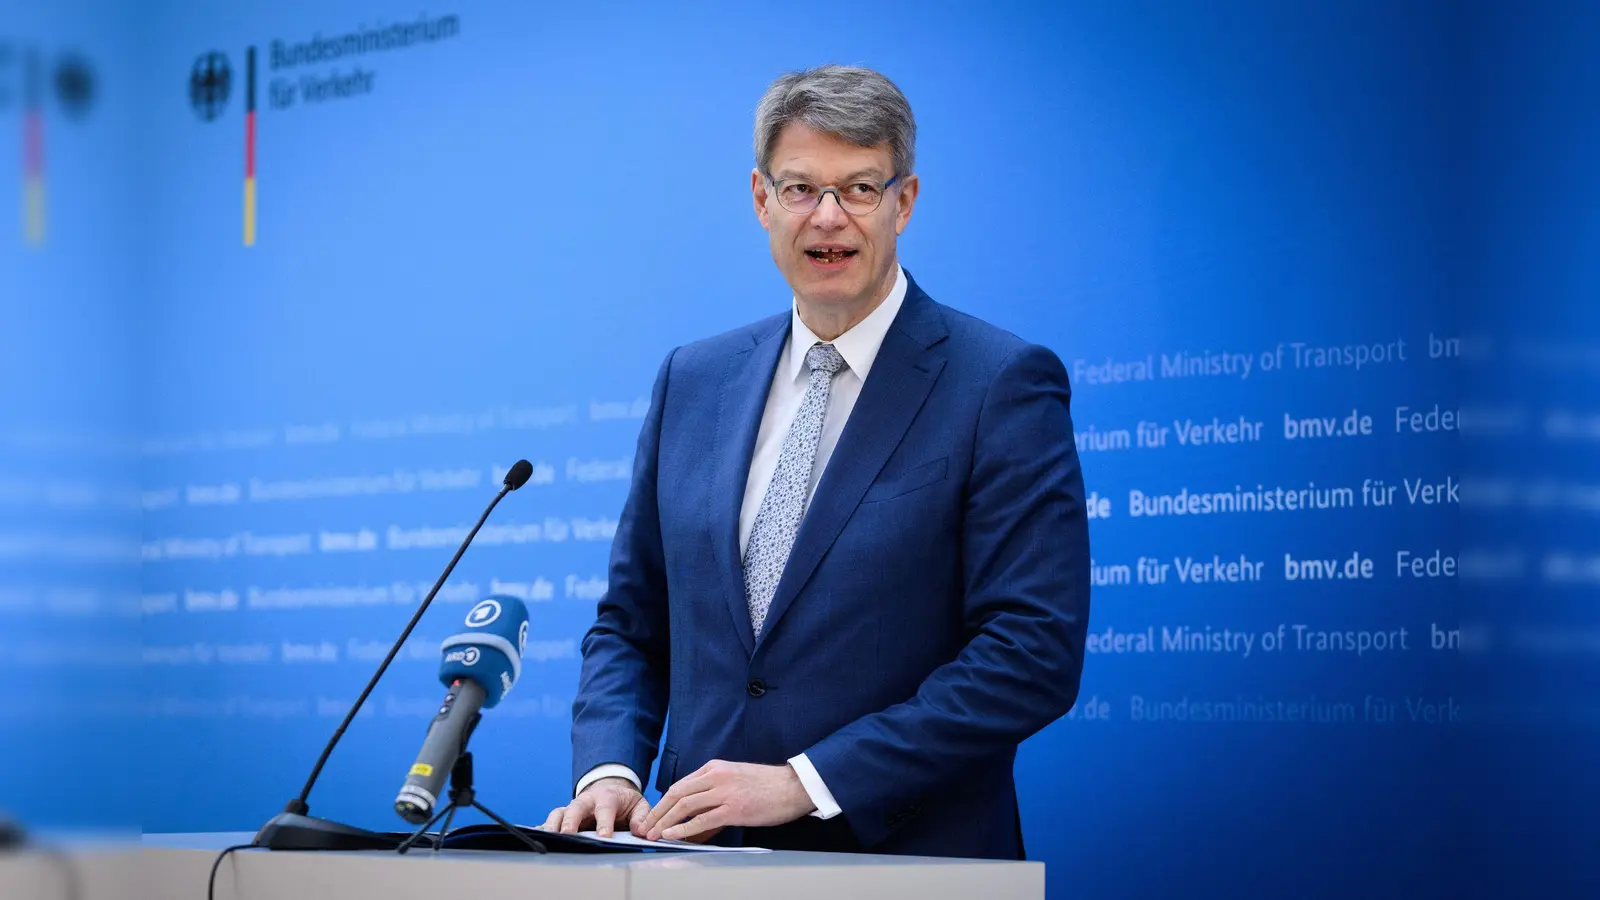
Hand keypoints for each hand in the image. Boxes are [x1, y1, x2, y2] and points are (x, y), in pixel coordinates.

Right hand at [540, 776, 649, 837]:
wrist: (611, 790)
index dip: (604, 822)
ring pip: (559, 813)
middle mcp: (587, 800)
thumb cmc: (624, 802)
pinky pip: (552, 820)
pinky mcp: (564, 816)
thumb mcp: (639, 805)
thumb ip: (642, 816)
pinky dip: (543, 828)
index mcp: (607, 797)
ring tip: (548, 837)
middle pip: (576, 807)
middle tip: (567, 833)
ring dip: (553, 824)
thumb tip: (640, 830)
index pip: (605, 808)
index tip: (604, 836)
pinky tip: (537, 837)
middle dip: (571, 820)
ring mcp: (573, 808)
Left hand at [640, 760, 815, 841]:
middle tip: (645, 827)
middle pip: (677, 793)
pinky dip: (683, 827)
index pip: (681, 784)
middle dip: (657, 812)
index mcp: (716, 767)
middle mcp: (716, 776)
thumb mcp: (736, 778)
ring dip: (665, 821)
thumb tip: (695, 812)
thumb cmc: (767, 786)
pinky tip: (672, 834)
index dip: (663, 801)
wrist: (794, 787)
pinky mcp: (734, 809)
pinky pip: (702, 819)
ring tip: (653, 834)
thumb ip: (715, 789)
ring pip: (684, 805)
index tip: (654, 815)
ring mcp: (724, 792)